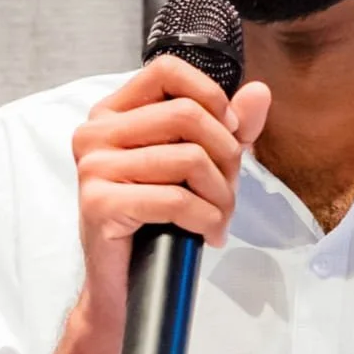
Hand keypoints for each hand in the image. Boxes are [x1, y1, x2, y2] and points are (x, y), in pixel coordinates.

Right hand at [71, 55, 270, 338]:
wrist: (124, 283)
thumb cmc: (158, 218)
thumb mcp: (198, 163)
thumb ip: (227, 126)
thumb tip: (259, 93)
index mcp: (113, 112)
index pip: (166, 71)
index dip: (209, 96)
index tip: (229, 131)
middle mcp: (95, 132)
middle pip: (186, 115)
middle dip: (226, 155)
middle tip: (229, 189)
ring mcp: (93, 167)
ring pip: (188, 159)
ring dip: (220, 195)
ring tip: (219, 217)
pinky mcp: (99, 203)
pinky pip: (175, 199)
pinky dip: (205, 219)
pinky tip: (207, 234)